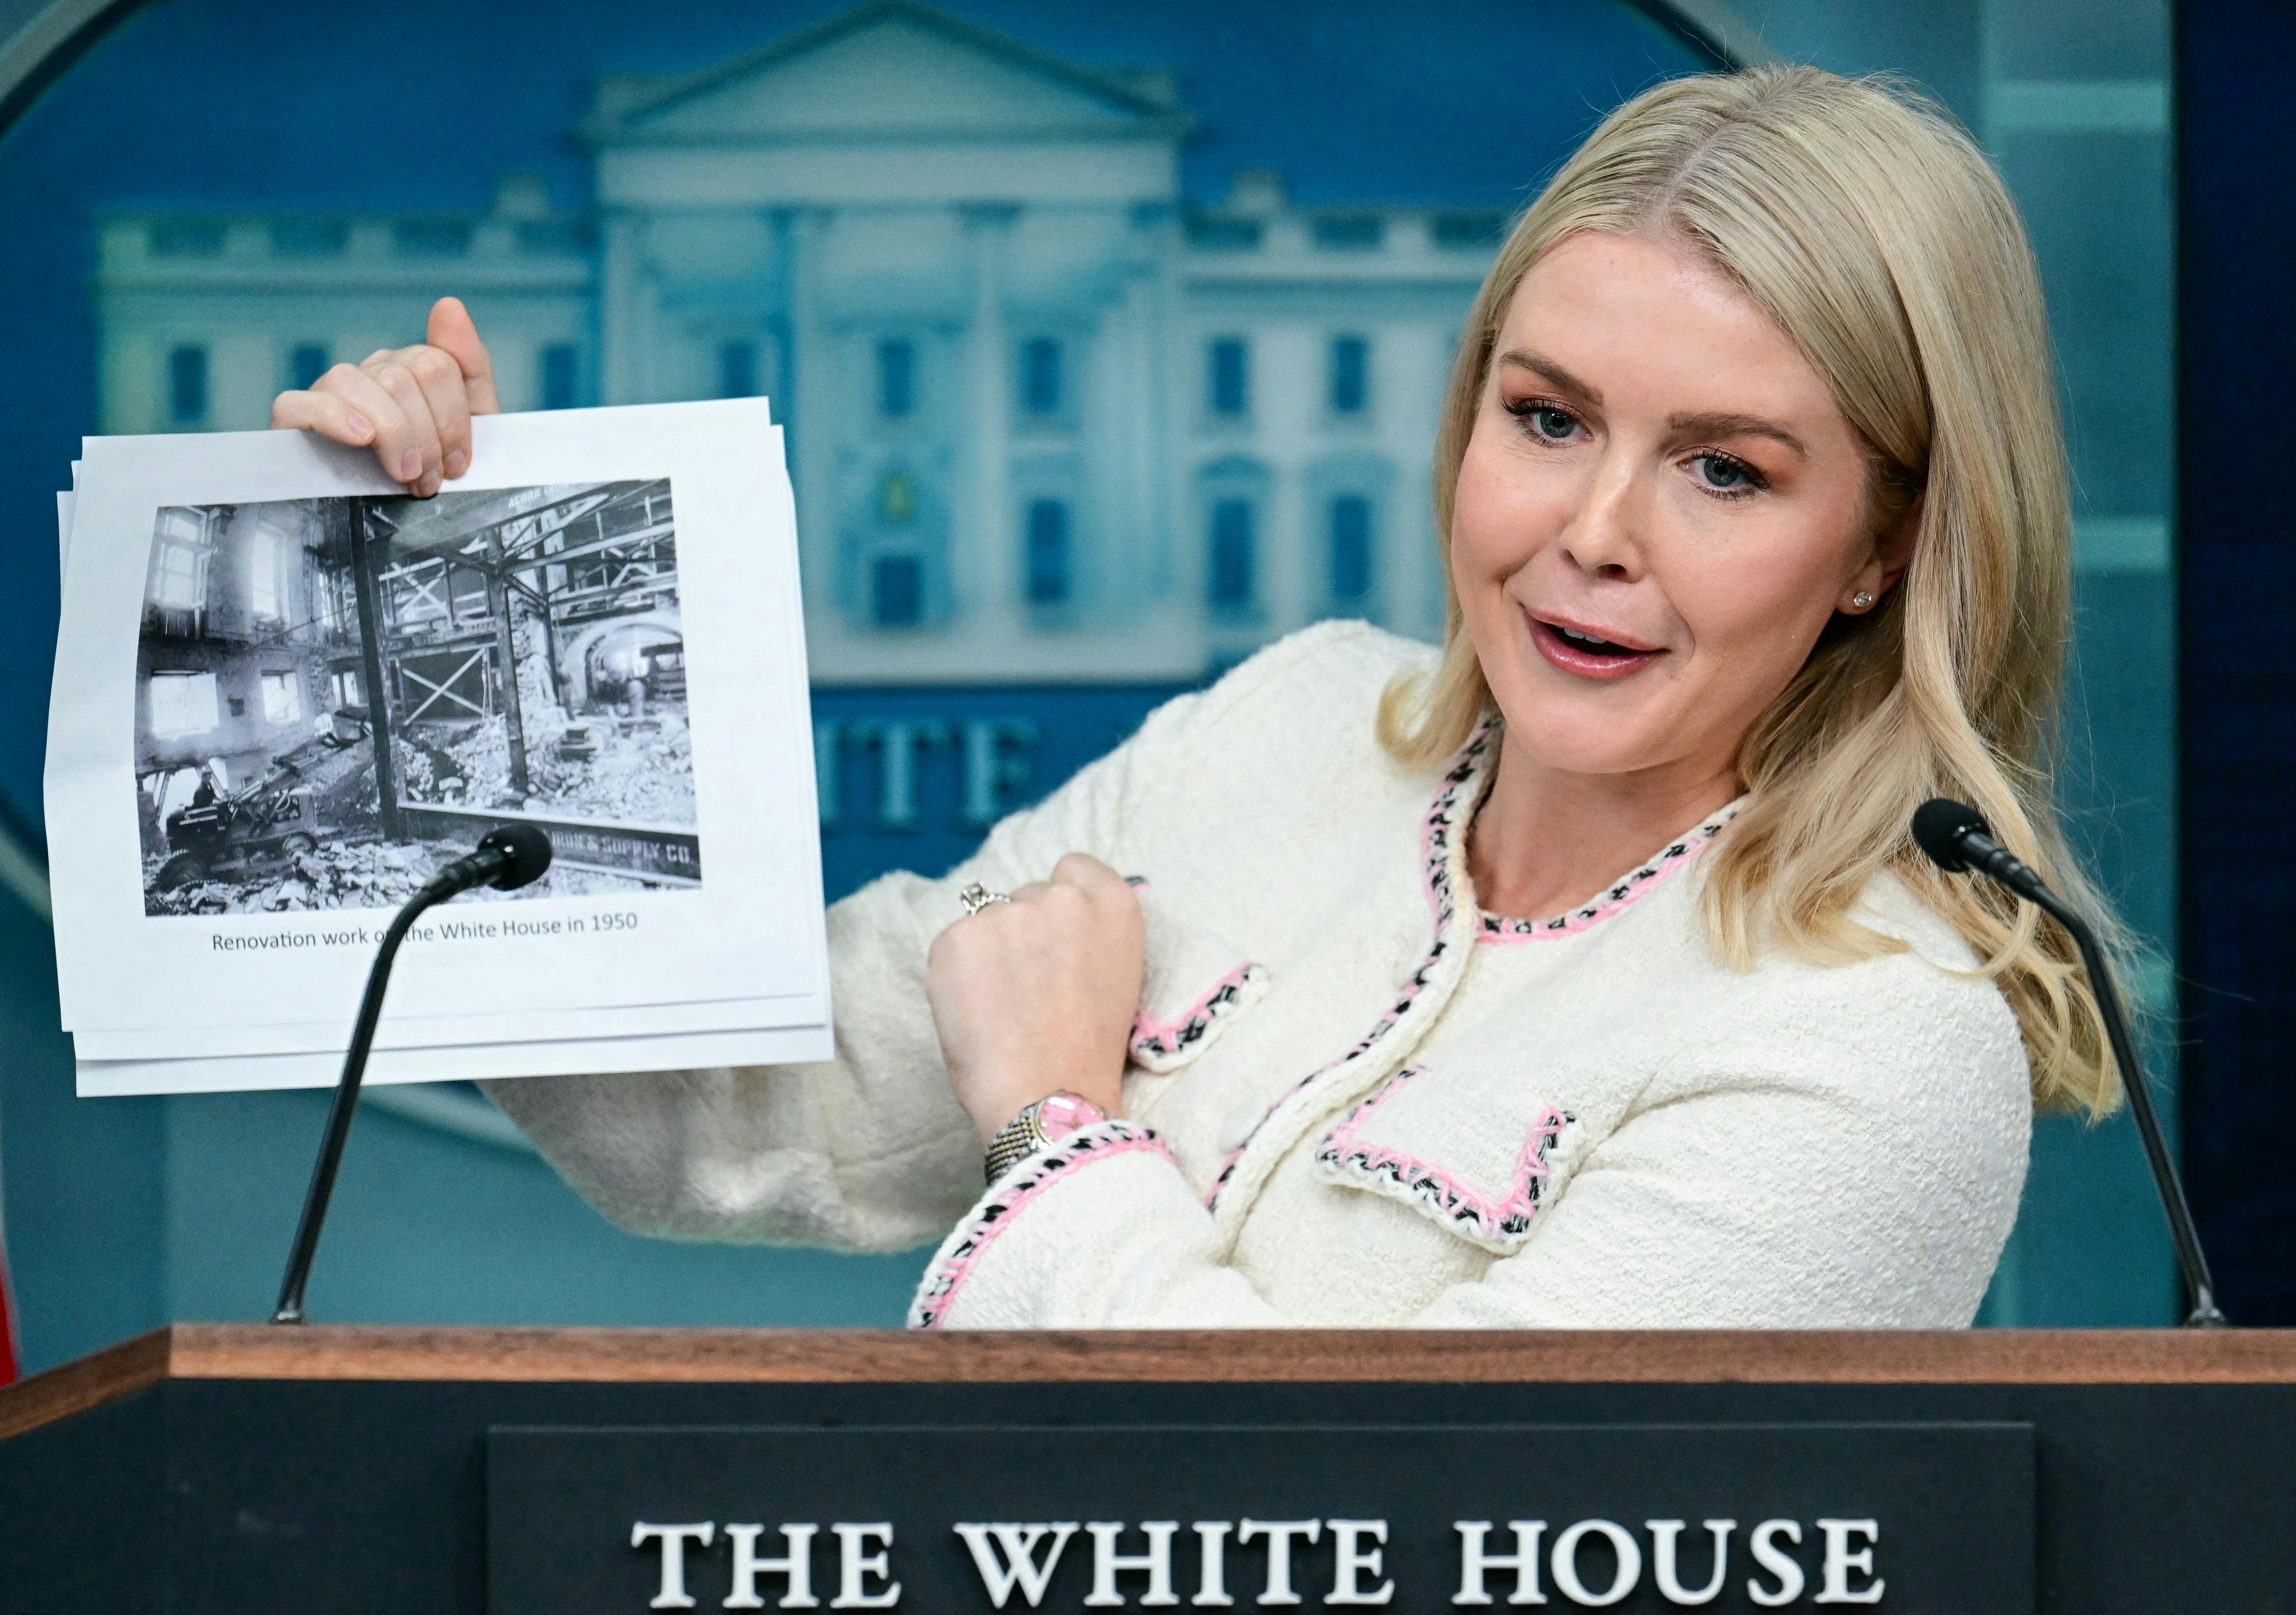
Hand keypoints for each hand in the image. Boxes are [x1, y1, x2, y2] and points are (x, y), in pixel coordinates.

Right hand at [270, 296, 498, 497]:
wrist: (391, 532)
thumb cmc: (431, 475)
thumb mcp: (472, 426)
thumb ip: (468, 365)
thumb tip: (449, 304)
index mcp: (410, 371)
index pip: (438, 365)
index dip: (455, 421)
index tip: (458, 464)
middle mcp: (369, 373)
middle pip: (404, 375)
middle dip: (428, 436)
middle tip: (432, 480)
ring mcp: (330, 393)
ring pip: (360, 383)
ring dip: (393, 435)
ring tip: (405, 477)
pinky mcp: (292, 420)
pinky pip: (301, 403)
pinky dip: (334, 418)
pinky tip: (360, 438)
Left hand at [926, 852, 1142, 1144]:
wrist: (1049, 1098)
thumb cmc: (1088, 1054)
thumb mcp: (1115, 977)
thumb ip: (1088, 936)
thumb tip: (1051, 927)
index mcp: (1113, 904)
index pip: (1076, 869)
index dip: (1063, 903)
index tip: (1056, 937)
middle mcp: (1063, 897)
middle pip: (1030, 896)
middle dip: (1025, 932)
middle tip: (1029, 989)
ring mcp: (1007, 913)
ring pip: (989, 921)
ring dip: (990, 953)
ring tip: (1001, 1010)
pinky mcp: (957, 936)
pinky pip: (953, 947)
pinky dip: (956, 976)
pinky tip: (975, 1014)